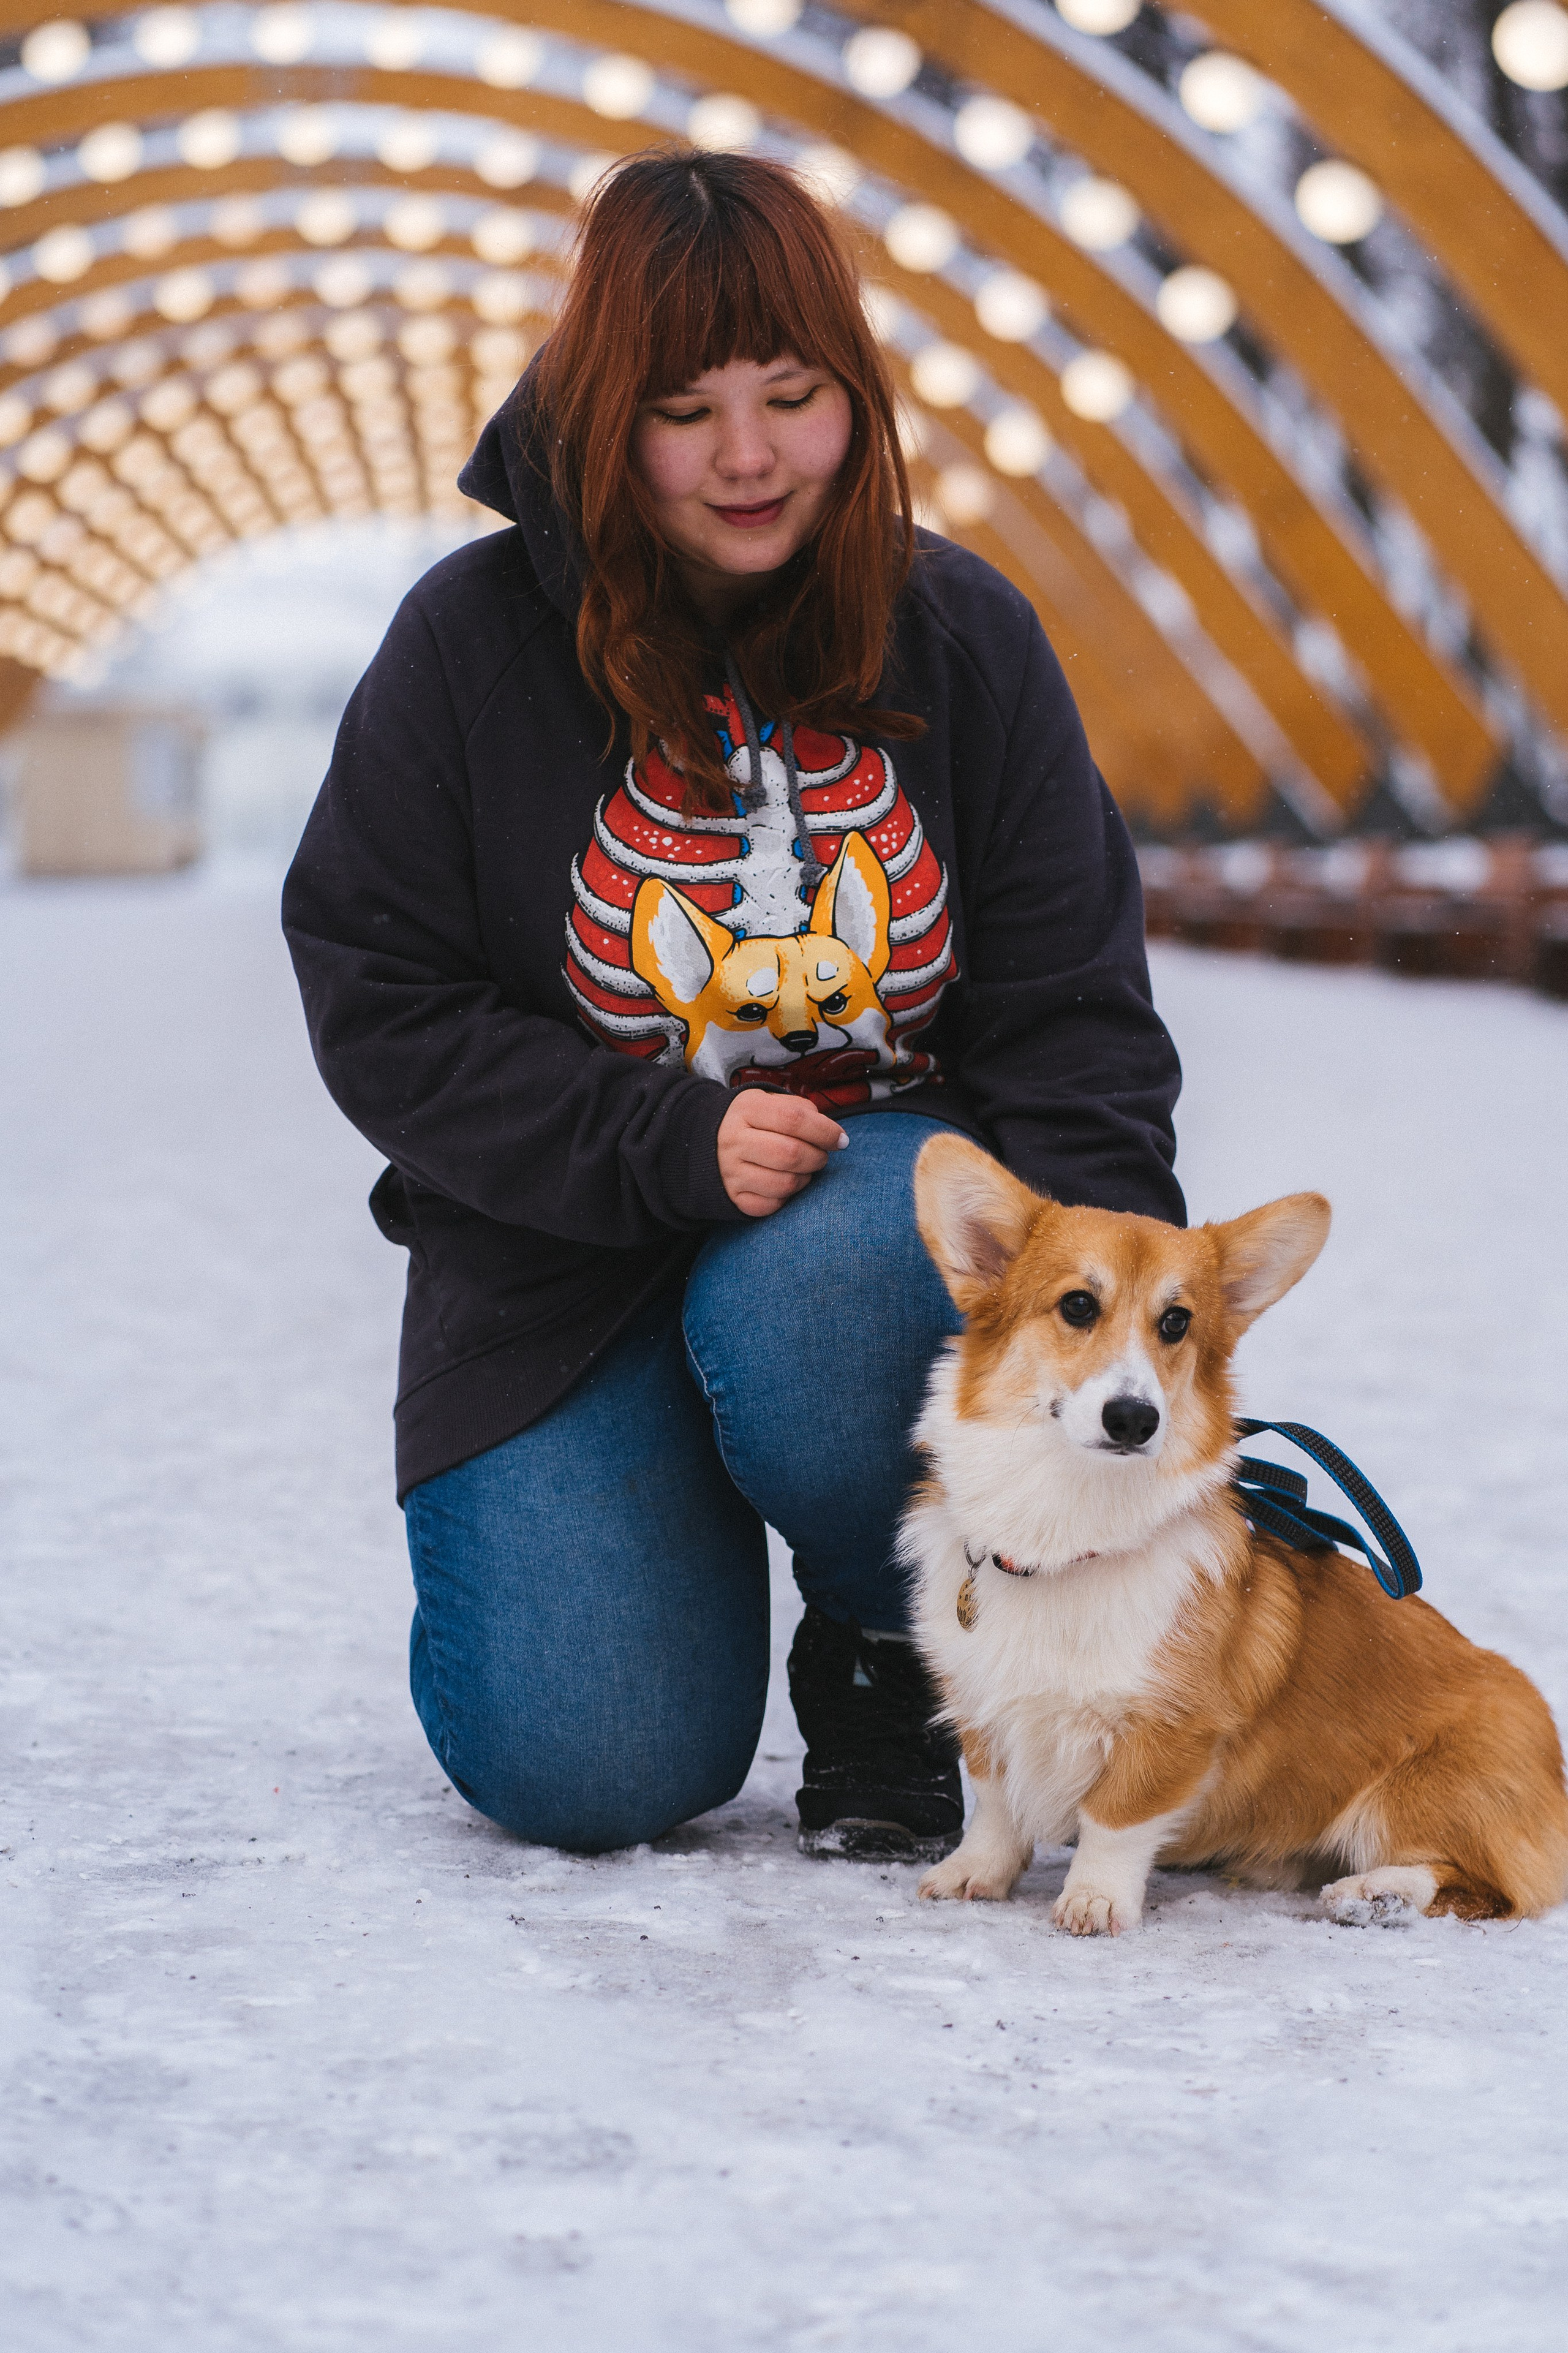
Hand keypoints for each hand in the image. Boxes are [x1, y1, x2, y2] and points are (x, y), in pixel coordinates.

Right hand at [716, 1091, 847, 1216]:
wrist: (710, 1143)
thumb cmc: (754, 1122)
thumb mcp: (770, 1103)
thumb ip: (801, 1111)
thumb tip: (832, 1135)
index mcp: (747, 1110)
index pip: (794, 1119)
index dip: (825, 1131)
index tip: (840, 1140)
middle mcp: (734, 1140)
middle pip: (791, 1154)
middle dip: (818, 1158)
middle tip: (821, 1156)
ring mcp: (731, 1171)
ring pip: (785, 1183)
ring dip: (805, 1178)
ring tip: (803, 1169)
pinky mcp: (733, 1196)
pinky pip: (772, 1205)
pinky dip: (786, 1197)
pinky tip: (784, 1182)